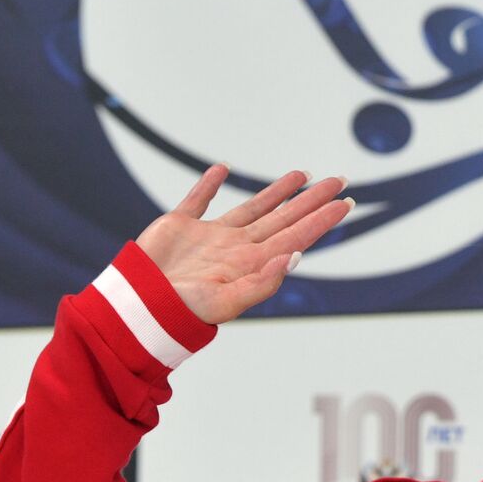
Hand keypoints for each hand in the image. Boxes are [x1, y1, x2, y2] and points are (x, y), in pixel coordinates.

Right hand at [134, 165, 352, 323]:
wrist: (136, 309)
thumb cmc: (180, 312)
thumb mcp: (227, 303)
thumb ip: (263, 282)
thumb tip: (297, 255)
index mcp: (251, 264)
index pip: (296, 236)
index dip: (322, 220)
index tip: (346, 203)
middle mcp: (237, 248)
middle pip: (284, 218)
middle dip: (312, 200)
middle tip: (338, 180)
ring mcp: (210, 237)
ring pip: (252, 208)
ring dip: (277, 192)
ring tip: (301, 175)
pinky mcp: (180, 226)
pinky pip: (198, 199)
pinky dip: (210, 183)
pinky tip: (223, 170)